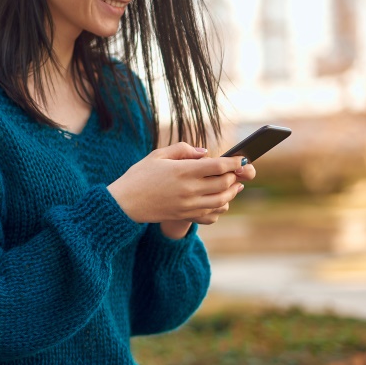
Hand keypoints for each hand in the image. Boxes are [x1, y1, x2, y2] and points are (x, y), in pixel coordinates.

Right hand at [107, 142, 245, 225]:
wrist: (124, 204)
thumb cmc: (139, 176)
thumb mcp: (157, 155)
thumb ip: (183, 149)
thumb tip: (205, 153)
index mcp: (183, 171)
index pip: (219, 166)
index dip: (234, 162)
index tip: (241, 158)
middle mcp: (189, 189)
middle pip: (225, 183)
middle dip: (235, 176)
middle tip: (238, 171)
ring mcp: (189, 205)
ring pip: (222, 200)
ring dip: (232, 192)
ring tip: (234, 185)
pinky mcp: (185, 215)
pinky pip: (212, 213)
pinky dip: (221, 206)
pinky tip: (220, 200)